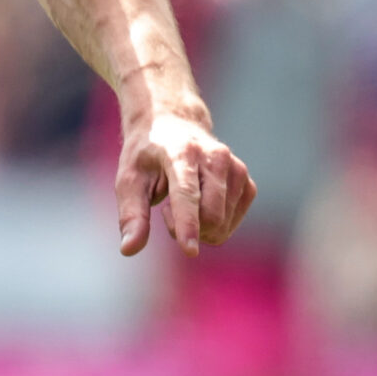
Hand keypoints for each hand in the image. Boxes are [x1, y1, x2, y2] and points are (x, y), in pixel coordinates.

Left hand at [117, 109, 256, 257]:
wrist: (174, 124)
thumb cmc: (147, 156)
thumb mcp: (129, 180)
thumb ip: (131, 215)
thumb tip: (129, 250)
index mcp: (182, 153)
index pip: (188, 194)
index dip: (188, 224)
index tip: (189, 251)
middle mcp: (215, 157)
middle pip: (210, 218)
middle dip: (185, 228)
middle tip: (166, 210)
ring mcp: (236, 169)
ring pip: (221, 225)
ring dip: (198, 227)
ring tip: (182, 201)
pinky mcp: (247, 182)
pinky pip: (230, 224)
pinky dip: (213, 225)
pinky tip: (200, 204)